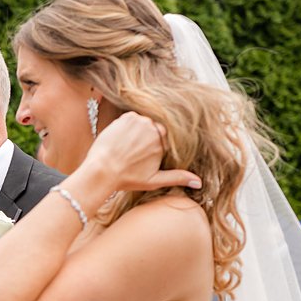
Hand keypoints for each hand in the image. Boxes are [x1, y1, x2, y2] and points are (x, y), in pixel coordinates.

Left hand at [80, 112, 202, 193]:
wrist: (101, 171)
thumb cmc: (127, 178)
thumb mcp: (155, 180)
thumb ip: (178, 177)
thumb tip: (199, 182)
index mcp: (163, 142)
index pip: (165, 139)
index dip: (154, 148)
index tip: (142, 155)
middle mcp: (154, 128)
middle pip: (154, 130)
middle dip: (145, 140)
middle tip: (132, 154)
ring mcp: (140, 120)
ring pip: (143, 123)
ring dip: (136, 133)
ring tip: (125, 148)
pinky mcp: (126, 117)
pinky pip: (131, 119)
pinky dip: (127, 127)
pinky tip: (120, 140)